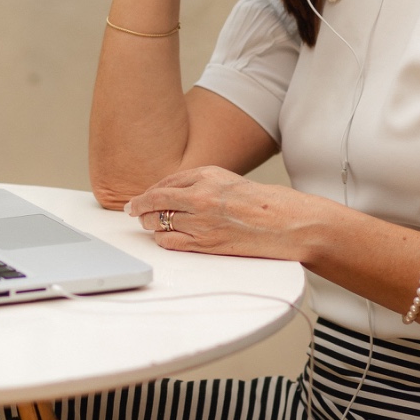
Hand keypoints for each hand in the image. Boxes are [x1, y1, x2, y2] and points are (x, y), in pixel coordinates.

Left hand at [125, 165, 320, 260]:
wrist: (284, 223)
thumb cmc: (261, 202)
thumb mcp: (227, 180)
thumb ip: (198, 183)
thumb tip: (167, 192)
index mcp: (207, 175)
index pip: (165, 184)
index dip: (147, 193)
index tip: (138, 199)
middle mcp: (201, 196)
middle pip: (155, 201)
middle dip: (140, 208)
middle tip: (134, 211)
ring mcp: (201, 221)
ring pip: (158, 223)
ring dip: (150, 224)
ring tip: (151, 224)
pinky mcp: (205, 244)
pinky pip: (169, 241)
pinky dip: (162, 239)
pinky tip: (165, 237)